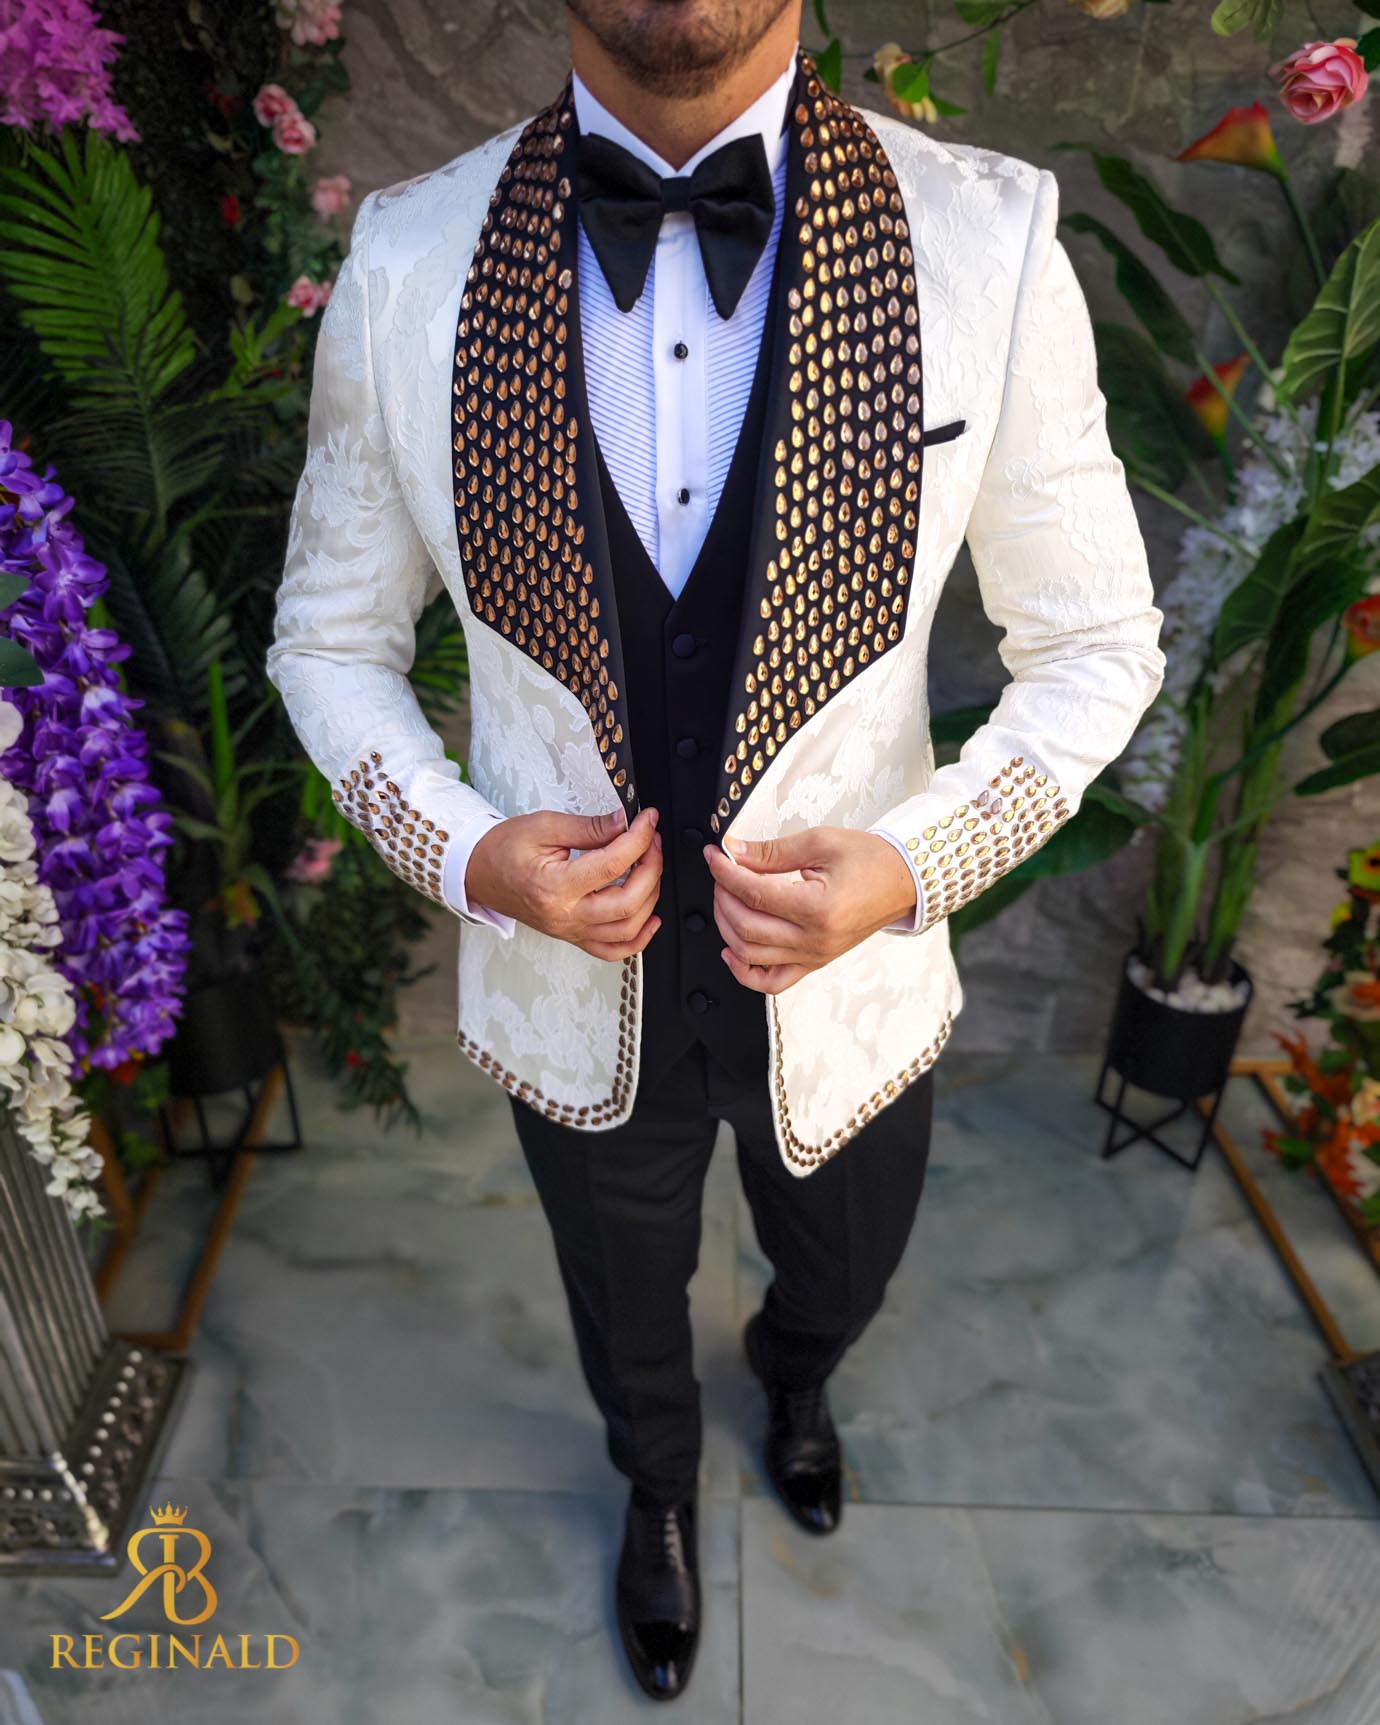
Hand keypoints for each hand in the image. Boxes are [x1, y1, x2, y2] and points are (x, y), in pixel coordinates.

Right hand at [467, 806, 662, 959]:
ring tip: (651, 868)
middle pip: (627, 902)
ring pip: (627, 929)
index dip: (639, 838)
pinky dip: (638, 939)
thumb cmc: (504, 849)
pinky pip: (613, 951)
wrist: (478, 872)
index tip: (648, 820)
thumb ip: (589, 827)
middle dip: (651, 868)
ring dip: (650, 898)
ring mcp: (569, 931)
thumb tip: (625, 824)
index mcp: (554, 886)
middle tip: (651, 841)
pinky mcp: (572, 936)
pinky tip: (650, 918)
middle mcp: (564, 916)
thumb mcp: (544, 826)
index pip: (612, 864)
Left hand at [702, 827, 916, 994]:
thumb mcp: (820, 842)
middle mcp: (815, 939)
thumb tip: (733, 852)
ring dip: (726, 926)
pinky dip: (744, 971)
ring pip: (750, 954)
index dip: (725, 872)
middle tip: (721, 872)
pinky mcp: (814, 963)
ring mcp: (814, 956)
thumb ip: (771, 852)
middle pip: (746, 926)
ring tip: (726, 898)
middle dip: (722, 896)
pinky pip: (771, 982)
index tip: (715, 855)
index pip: (753, 894)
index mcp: (818, 907)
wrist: (902, 881)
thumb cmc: (870, 860)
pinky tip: (732, 950)